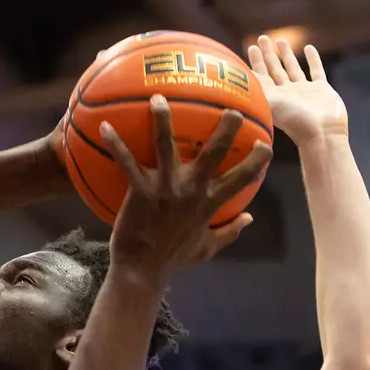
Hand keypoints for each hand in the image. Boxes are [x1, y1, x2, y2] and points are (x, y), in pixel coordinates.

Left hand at [98, 96, 271, 273]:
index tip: (265, 143)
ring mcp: (166, 188)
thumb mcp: (207, 248)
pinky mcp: (141, 191)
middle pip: (214, 152)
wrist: (143, 271)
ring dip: (163, 120)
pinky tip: (105, 127)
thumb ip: (230, 232)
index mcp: (210, 202)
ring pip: (167, 146)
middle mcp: (192, 190)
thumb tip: (249, 219)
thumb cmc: (174, 259)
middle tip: (231, 108)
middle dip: (226, 128)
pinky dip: (115, 144)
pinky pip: (126, 162)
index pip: (241, 178)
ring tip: (158, 98)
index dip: (257, 160)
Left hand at [248, 36, 347, 143]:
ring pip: (293, 69)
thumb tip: (227, 83)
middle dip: (268, 55)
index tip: (250, 47)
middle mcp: (287, 94)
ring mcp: (304, 92)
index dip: (255, 62)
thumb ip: (253, 90)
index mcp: (273, 96)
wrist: (322, 133)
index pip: (261, 76)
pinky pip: (316, 71)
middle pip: (274, 70)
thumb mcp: (269, 103)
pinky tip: (308, 48)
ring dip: (287, 55)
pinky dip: (313, 59)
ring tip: (280, 40)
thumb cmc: (294, 121)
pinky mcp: (322, 90)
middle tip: (262, 38)